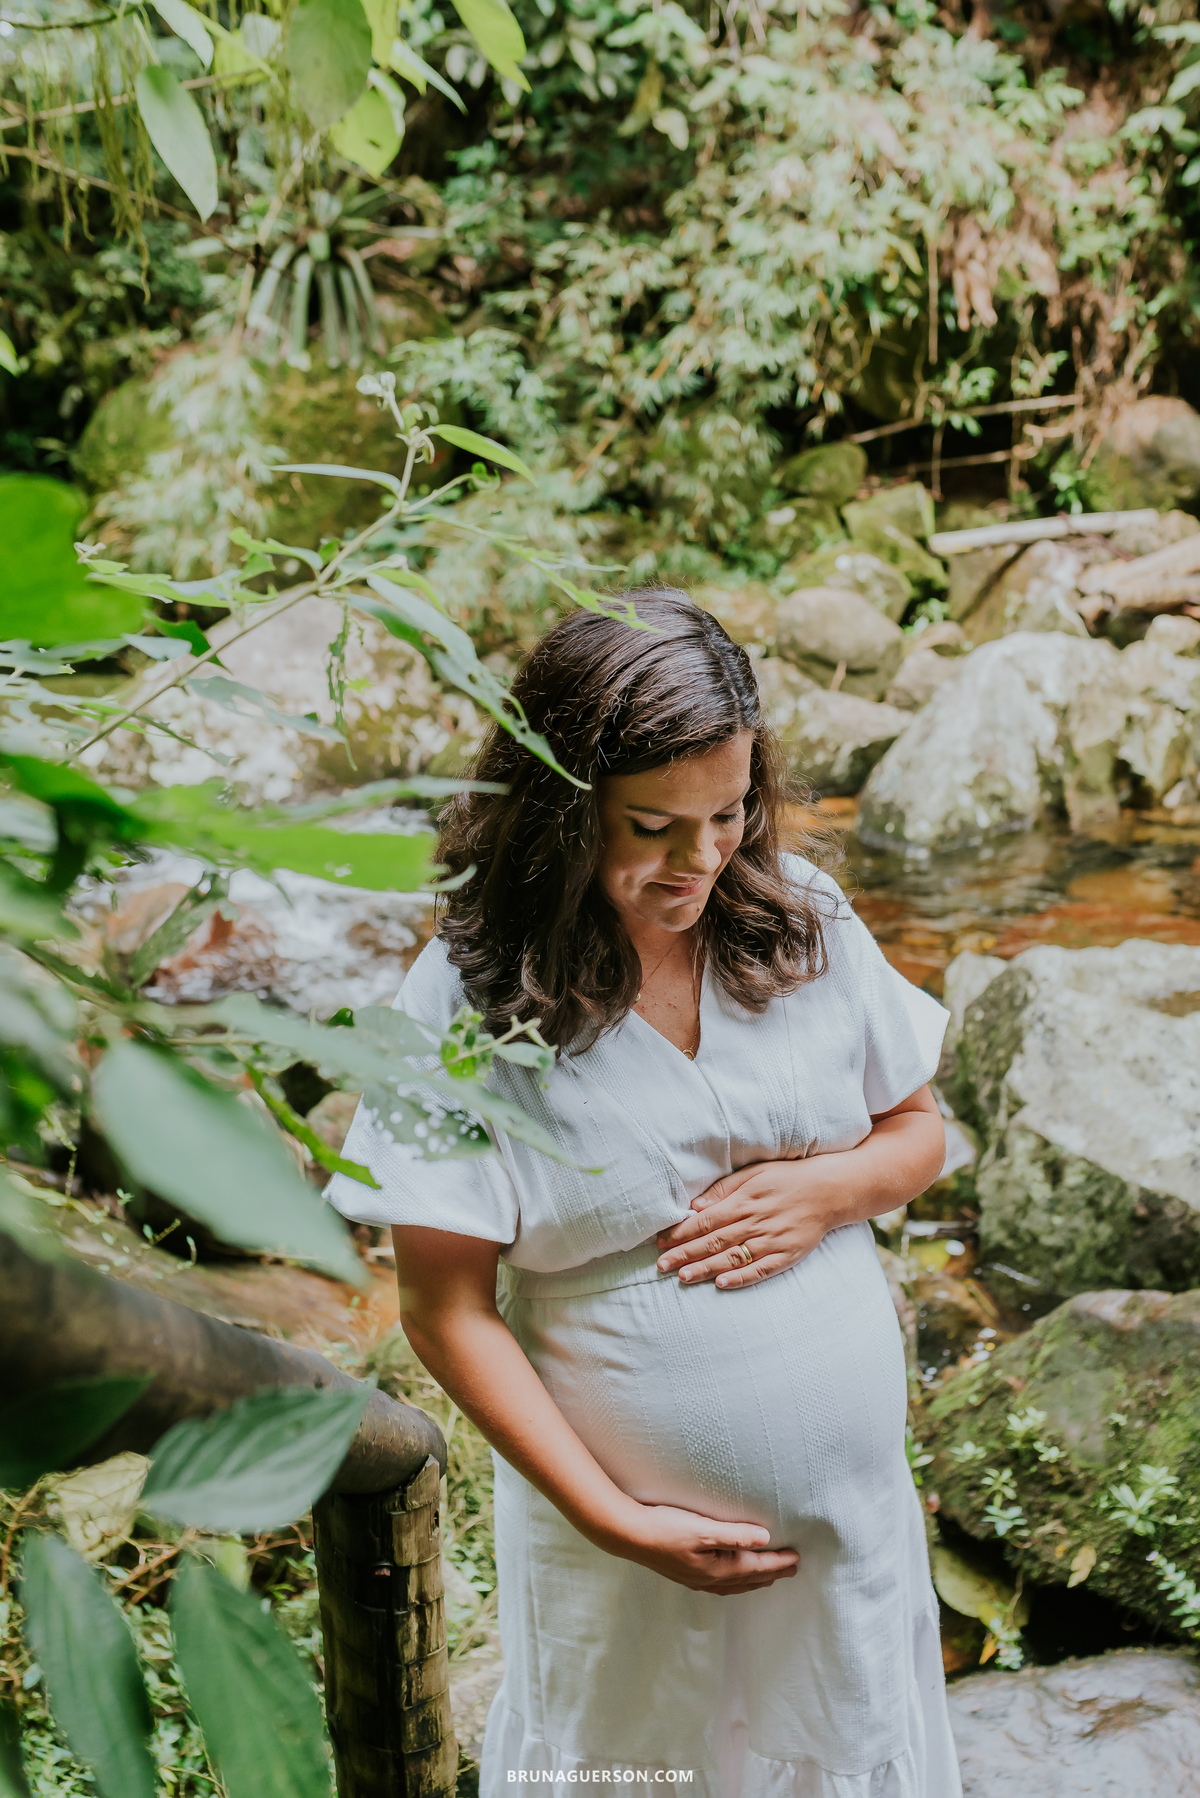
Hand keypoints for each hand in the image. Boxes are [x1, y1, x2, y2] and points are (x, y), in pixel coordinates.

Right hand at [599, 1499, 799, 1594]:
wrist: (628, 1535)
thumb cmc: (664, 1527)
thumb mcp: (702, 1528)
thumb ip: (734, 1534)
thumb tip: (764, 1538)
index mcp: (717, 1570)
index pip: (756, 1568)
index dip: (778, 1563)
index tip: (797, 1558)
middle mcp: (709, 1580)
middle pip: (749, 1580)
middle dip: (771, 1574)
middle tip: (791, 1569)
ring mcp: (696, 1579)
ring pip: (734, 1584)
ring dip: (754, 1579)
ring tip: (767, 1576)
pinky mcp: (685, 1573)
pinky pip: (720, 1583)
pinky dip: (735, 1580)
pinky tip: (730, 1576)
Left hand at [655, 1089, 944, 1290]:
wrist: (832, 1189)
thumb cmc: (788, 1177)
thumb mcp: (754, 1173)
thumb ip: (724, 1189)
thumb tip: (695, 1205)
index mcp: (745, 1200)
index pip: (706, 1220)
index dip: (681, 1232)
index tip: (659, 1241)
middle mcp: (756, 1221)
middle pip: (714, 1241)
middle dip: (685, 1254)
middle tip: (660, 1265)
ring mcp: (772, 1240)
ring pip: (733, 1258)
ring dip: (706, 1269)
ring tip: (683, 1277)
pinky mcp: (787, 1255)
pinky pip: (760, 1270)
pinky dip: (740, 1278)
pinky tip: (722, 1285)